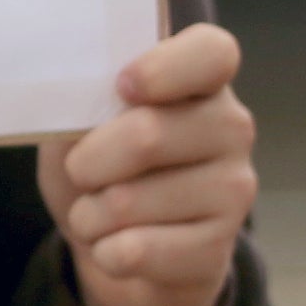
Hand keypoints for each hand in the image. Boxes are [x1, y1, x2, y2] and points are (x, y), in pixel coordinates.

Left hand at [39, 22, 257, 305]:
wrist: (119, 242)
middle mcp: (230, 127)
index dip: (164, 68)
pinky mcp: (219, 246)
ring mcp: (233, 188)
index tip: (123, 86)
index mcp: (200, 80)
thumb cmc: (100, 162)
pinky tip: (117, 245)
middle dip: (86, 163)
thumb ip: (85, 99)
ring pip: (128, 201)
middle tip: (80, 171)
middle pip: (147, 135)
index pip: (213, 53)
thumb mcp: (82, 120)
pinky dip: (103, 251)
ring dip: (88, 214)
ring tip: (96, 212)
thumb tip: (71, 101)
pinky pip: (135, 252)